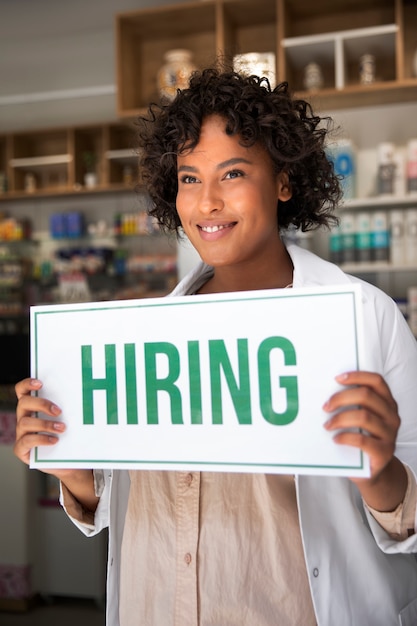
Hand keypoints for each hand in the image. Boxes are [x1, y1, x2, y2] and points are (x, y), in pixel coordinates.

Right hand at [14, 378, 98, 512]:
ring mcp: (22, 433)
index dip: (27, 384)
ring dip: (45, 423)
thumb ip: (74, 405)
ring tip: (62, 428)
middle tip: (59, 410)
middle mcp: (25, 417)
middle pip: (24, 403)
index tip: (40, 383)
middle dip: (42, 404)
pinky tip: (54, 440)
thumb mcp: (73, 419)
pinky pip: (26, 441)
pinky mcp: (22, 449)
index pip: (22, 390)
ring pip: (25, 422)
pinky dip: (41, 439)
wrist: (71, 462)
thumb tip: (96, 390)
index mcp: (33, 406)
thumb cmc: (71, 436)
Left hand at [323, 370, 406, 510]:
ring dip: (340, 418)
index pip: (376, 381)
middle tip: (325, 406)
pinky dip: (345, 437)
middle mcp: (391, 416)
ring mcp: (390, 434)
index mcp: (387, 402)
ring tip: (327, 425)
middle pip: (366, 396)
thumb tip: (324, 391)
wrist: (373, 471)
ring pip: (363, 416)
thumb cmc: (362, 438)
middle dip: (341, 398)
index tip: (336, 378)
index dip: (357, 376)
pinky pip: (362, 440)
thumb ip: (352, 404)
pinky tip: (335, 439)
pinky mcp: (384, 452)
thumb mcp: (359, 418)